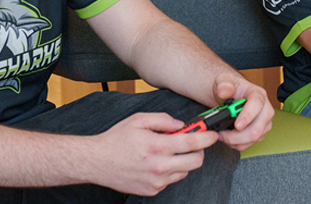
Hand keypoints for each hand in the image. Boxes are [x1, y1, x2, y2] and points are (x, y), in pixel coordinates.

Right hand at [91, 112, 218, 195]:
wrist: (97, 162)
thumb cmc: (116, 139)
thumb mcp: (139, 120)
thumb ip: (163, 120)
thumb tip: (180, 125)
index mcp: (158, 146)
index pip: (193, 143)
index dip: (207, 137)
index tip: (213, 135)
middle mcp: (160, 166)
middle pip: (196, 162)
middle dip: (199, 151)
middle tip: (192, 143)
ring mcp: (157, 181)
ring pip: (184, 171)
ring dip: (183, 161)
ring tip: (169, 151)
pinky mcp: (152, 190)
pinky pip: (170, 179)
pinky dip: (170, 170)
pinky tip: (157, 162)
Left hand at [210, 71, 273, 150]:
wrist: (231, 95)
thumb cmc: (230, 88)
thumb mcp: (224, 80)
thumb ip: (224, 85)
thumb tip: (224, 92)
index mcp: (258, 94)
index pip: (257, 105)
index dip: (247, 116)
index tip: (236, 125)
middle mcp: (265, 108)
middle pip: (257, 128)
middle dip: (238, 135)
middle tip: (222, 134)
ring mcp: (264, 122)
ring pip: (254, 138)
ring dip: (236, 141)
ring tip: (223, 135)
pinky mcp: (261, 132)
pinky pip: (251, 143)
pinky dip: (238, 144)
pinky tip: (229, 138)